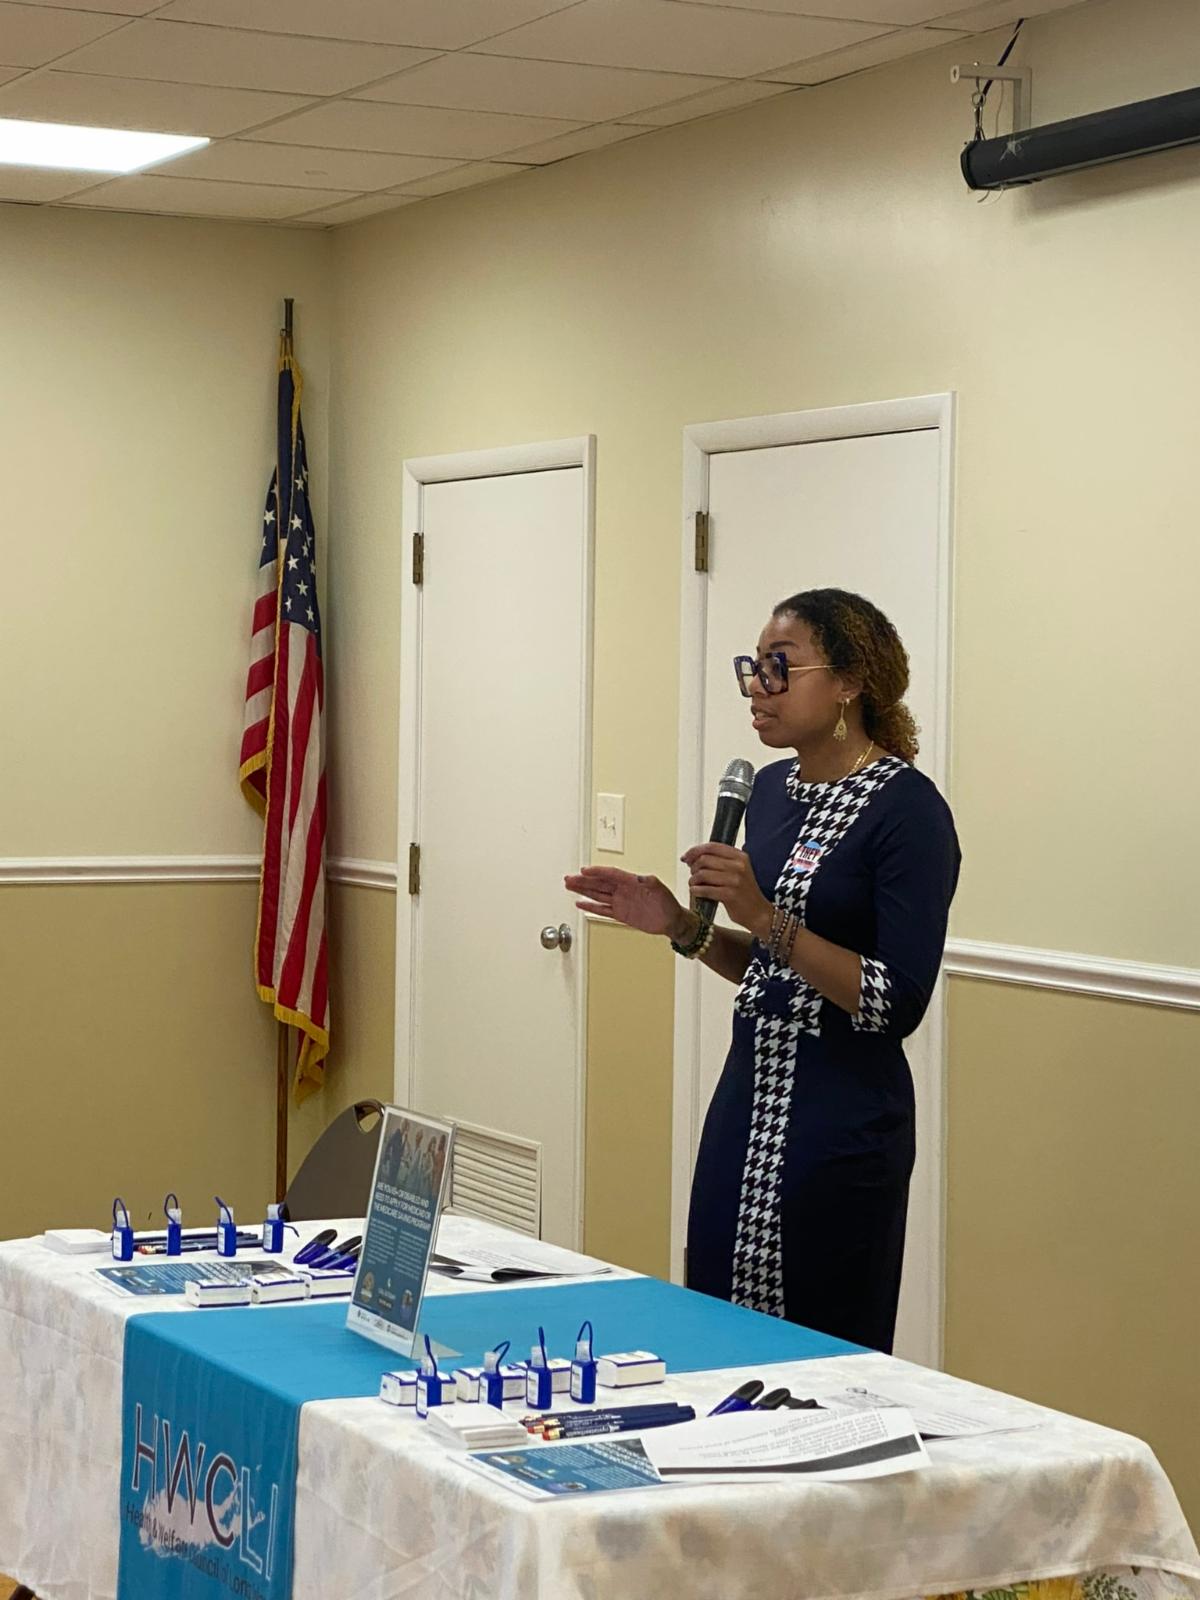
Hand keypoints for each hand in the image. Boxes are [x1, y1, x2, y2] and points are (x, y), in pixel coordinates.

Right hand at [564, 867, 686, 938]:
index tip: (584, 870)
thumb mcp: (659, 888)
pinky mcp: (620, 914)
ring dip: (583, 890)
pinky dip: (590, 907)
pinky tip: (580, 903)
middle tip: (569, 878)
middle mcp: (623, 890)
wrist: (671, 920)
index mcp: (631, 881)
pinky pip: (602, 909)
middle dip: (583, 880)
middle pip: (599, 883)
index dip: (597, 872)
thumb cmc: (668, 903)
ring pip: (597, 894)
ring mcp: (620, 902)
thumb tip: (639, 877)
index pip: (610, 874)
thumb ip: (648, 881)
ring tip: (569, 885)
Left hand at [682, 843, 771, 938]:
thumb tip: (692, 857)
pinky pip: (705, 889)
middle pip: (704, 859)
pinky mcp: (730, 895)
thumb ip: (719, 861)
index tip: (686, 857)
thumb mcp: (737, 870)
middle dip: (693, 867)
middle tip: (693, 875)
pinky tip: (696, 892)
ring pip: (702, 874)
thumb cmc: (744, 892)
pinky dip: (696, 891)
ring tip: (694, 885)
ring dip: (693, 880)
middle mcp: (739, 866)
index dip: (695, 851)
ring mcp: (735, 880)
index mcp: (740, 856)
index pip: (712, 846)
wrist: (759, 912)